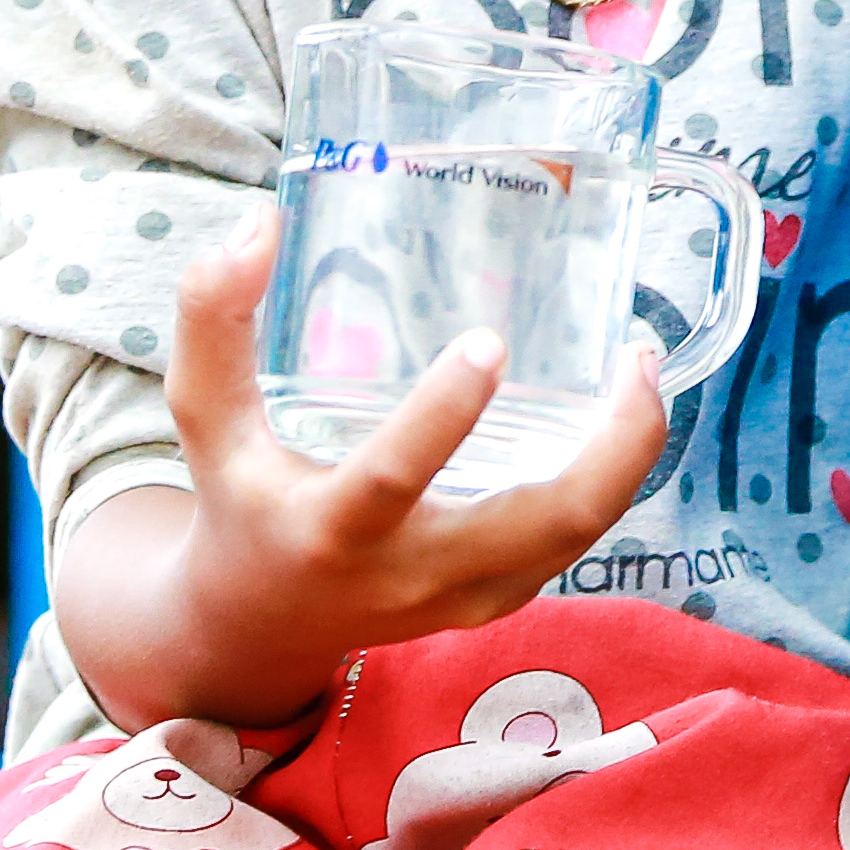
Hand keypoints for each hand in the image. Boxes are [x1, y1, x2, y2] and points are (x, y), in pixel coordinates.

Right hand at [53, 223, 673, 725]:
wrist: (263, 624)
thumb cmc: (241, 499)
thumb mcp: (207, 417)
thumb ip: (214, 321)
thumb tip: (259, 225)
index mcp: (330, 529)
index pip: (394, 478)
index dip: (444, 414)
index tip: (488, 342)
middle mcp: (407, 575)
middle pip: (539, 524)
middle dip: (610, 446)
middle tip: (633, 355)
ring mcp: (463, 597)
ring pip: (577, 537)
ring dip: (629, 455)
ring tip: (642, 369)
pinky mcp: (497, 601)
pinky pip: (573, 542)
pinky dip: (611, 479)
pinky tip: (621, 412)